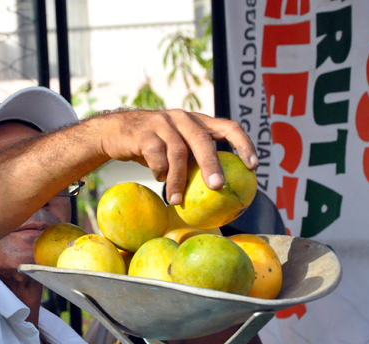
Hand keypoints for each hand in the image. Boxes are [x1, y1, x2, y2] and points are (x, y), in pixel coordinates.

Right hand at [89, 109, 257, 204]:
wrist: (115, 133)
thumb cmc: (153, 147)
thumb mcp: (176, 149)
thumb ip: (194, 160)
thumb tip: (220, 191)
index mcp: (198, 121)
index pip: (228, 127)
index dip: (243, 145)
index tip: (252, 166)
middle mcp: (183, 118)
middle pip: (203, 140)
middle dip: (212, 165)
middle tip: (218, 187)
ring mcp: (162, 123)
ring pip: (178, 152)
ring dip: (178, 180)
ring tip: (177, 200)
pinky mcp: (144, 133)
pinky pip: (156, 155)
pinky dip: (160, 171)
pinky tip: (159, 180)